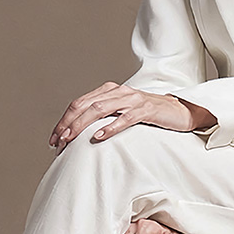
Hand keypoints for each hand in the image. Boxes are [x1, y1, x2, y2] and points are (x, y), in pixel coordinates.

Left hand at [50, 83, 215, 150]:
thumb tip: (80, 136)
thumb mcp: (122, 113)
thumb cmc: (149, 116)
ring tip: (70, 139)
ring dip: (82, 125)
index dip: (64, 120)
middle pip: (85, 105)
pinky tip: (98, 137)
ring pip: (100, 109)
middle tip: (57, 142)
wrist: (180, 111)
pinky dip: (110, 127)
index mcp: (109, 91)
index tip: (53, 139)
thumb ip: (104, 118)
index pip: (79, 103)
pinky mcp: (147, 109)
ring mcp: (133, 99)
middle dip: (68, 124)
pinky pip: (125, 118)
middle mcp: (119, 92)